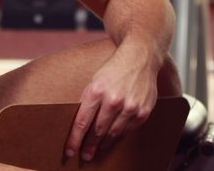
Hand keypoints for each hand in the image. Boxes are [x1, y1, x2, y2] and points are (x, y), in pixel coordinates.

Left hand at [64, 44, 159, 161]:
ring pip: (113, 133)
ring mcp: (130, 106)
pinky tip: (114, 137)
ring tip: (98, 149)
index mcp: (97, 91)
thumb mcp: (95, 81)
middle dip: (89, 145)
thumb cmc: (114, 69)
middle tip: (85, 155)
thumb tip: (78, 123)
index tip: (70, 150)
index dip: (75, 139)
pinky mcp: (143, 111)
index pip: (82, 122)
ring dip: (104, 144)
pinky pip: (128, 130)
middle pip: (97, 131)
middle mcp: (114, 100)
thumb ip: (87, 101)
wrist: (140, 58)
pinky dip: (119, 135)